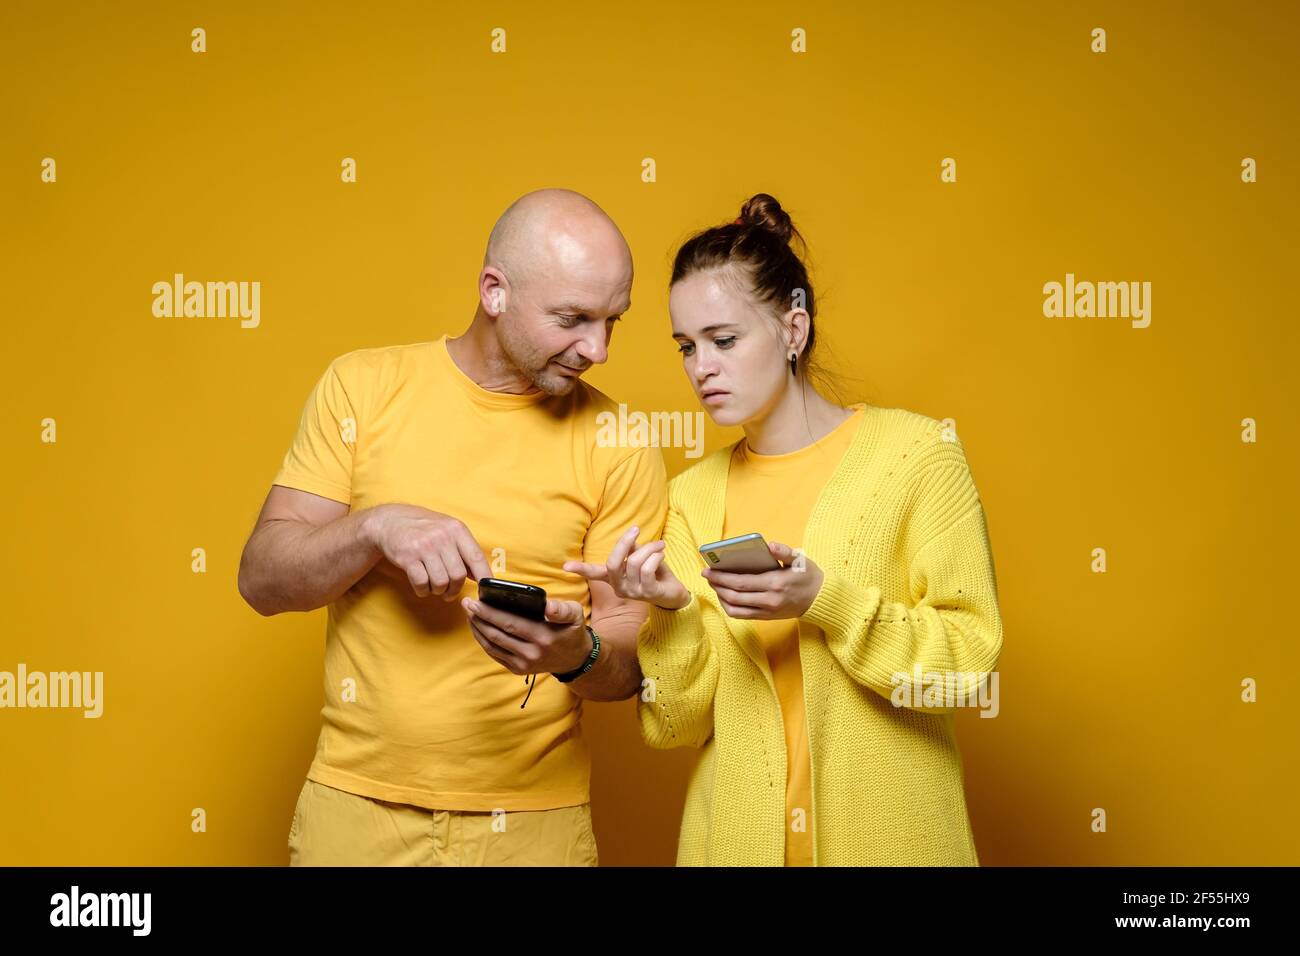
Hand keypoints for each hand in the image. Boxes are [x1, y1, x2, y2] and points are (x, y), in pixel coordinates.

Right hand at [363, 504, 491, 600]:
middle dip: (454, 589)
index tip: (485, 591)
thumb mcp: (448, 530)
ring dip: (438, 590)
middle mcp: (442, 537)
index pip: (477, 557)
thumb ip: (465, 550)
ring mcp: (424, 547)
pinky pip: (422, 584)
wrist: (390, 521)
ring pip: (441, 582)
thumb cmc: (424, 528)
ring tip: (434, 585)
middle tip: (449, 591)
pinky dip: (423, 590)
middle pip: (458, 575)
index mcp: (456, 529)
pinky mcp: (407, 557)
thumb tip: (481, 576)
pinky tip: (422, 586)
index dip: (484, 577)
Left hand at [461, 596, 591, 675]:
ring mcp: (523, 664)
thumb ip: (561, 609)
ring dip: (477, 629)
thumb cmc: (571, 630)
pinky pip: (494, 654)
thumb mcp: (575, 614)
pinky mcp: (517, 669)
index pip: (510, 624)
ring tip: (469, 613)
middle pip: (497, 635)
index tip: (475, 601)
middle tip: (466, 603)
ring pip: (492, 646)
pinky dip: (483, 640)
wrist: (575, 659)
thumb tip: (547, 606)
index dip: (489, 613)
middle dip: (478, 618)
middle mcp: (531, 654)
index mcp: (543, 637)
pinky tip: (477, 627)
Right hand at [563, 526, 690, 610]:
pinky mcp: (648, 593)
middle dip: (624, 542)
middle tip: (636, 529)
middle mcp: (619, 587)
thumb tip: (629, 539)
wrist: (673, 593)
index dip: (581, 569)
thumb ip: (631, 550)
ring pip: (634, 562)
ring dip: (649, 548)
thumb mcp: (640, 558)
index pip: (594, 574)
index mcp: (613, 578)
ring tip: (659, 545)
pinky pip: (648, 568)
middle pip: (613, 562)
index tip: (565, 567)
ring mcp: (633, 592)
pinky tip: (661, 554)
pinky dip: (656, 556)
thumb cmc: (654, 573)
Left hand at [701, 541, 823, 619]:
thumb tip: (770, 545)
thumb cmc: (808, 576)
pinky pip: (742, 615)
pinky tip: (725, 596)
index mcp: (775, 583)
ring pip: (735, 608)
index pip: (740, 582)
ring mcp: (767, 611)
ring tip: (714, 585)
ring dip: (721, 597)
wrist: (820, 599)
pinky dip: (729, 607)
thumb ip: (784, 551)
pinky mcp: (767, 617)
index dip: (721, 577)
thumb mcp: (799, 559)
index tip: (708, 570)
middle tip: (706, 575)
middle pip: (734, 595)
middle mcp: (769, 600)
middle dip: (716, 585)